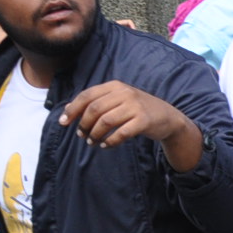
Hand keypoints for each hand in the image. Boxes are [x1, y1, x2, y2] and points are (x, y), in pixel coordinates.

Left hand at [62, 81, 203, 170]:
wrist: (168, 117)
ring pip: (105, 121)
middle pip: (94, 109)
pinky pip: (121, 133)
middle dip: (83, 124)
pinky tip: (106, 145)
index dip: (72, 110)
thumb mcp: (118, 100)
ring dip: (95, 134)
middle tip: (81, 135)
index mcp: (115, 86)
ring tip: (92, 142)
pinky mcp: (144, 121)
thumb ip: (96, 102)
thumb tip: (68, 109)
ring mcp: (135, 106)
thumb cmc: (137, 110)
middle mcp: (125, 93)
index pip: (87, 96)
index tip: (63, 123)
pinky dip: (110, 141)